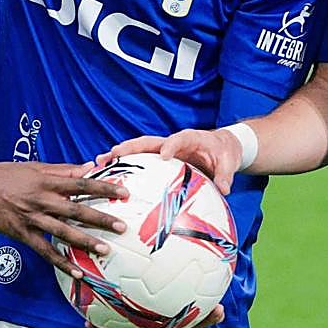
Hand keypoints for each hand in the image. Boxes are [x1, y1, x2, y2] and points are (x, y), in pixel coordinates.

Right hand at [0, 161, 128, 277]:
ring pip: (63, 232)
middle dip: (100, 218)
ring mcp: (32, 218)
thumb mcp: (34, 166)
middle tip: (122, 227)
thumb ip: (62, 170)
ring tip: (105, 250)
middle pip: (76, 209)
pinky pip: (44, 250)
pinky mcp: (21, 233)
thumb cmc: (5, 173)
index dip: (103, 187)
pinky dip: (60, 262)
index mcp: (47, 181)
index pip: (81, 183)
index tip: (123, 193)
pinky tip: (75, 272)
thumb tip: (87, 167)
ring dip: (85, 241)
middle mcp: (42, 199)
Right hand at [96, 129, 241, 194]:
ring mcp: (163, 150)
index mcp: (190, 138)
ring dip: (119, 155)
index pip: (178, 139)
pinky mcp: (159, 159)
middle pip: (148, 142)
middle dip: (130, 147)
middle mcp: (172, 142)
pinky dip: (124, 167)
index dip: (170, 146)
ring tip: (99, 162)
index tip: (163, 155)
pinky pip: (140, 162)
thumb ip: (225, 175)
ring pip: (138, 151)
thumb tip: (224, 189)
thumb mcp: (229, 162)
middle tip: (112, 153)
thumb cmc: (225, 152)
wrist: (221, 146)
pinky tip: (107, 177)